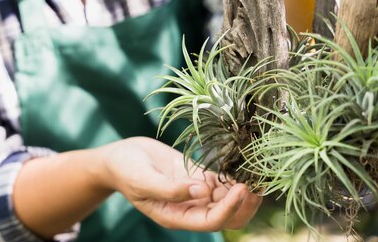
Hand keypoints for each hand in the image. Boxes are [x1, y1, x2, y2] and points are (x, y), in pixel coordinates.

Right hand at [100, 137, 261, 230]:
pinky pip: (220, 180)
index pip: (210, 220)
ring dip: (243, 189)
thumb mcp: (143, 180)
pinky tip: (246, 164)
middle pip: (226, 215)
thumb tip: (201, 192)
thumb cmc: (126, 170)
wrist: (118, 157)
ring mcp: (194, 191)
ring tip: (259, 173)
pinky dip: (233, 174)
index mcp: (176, 215)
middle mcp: (189, 207)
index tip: (240, 188)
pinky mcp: (196, 175)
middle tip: (258, 184)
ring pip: (227, 198)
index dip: (228, 208)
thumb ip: (170, 189)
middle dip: (244, 204)